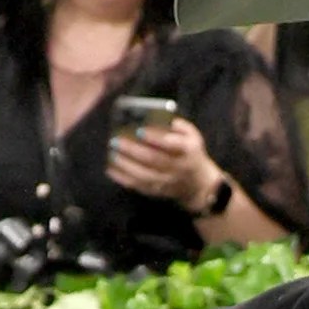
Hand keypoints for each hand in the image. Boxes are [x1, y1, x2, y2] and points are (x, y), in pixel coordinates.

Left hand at [103, 114, 217, 209]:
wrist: (197, 184)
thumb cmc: (190, 153)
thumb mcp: (192, 135)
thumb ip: (177, 125)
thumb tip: (157, 117)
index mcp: (187, 150)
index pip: (170, 144)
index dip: (155, 138)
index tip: (139, 130)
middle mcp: (177, 168)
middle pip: (153, 160)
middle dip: (133, 150)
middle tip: (116, 141)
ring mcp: (166, 182)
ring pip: (143, 175)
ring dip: (125, 165)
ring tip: (112, 153)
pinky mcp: (156, 192)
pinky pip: (138, 186)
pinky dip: (123, 178)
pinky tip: (111, 169)